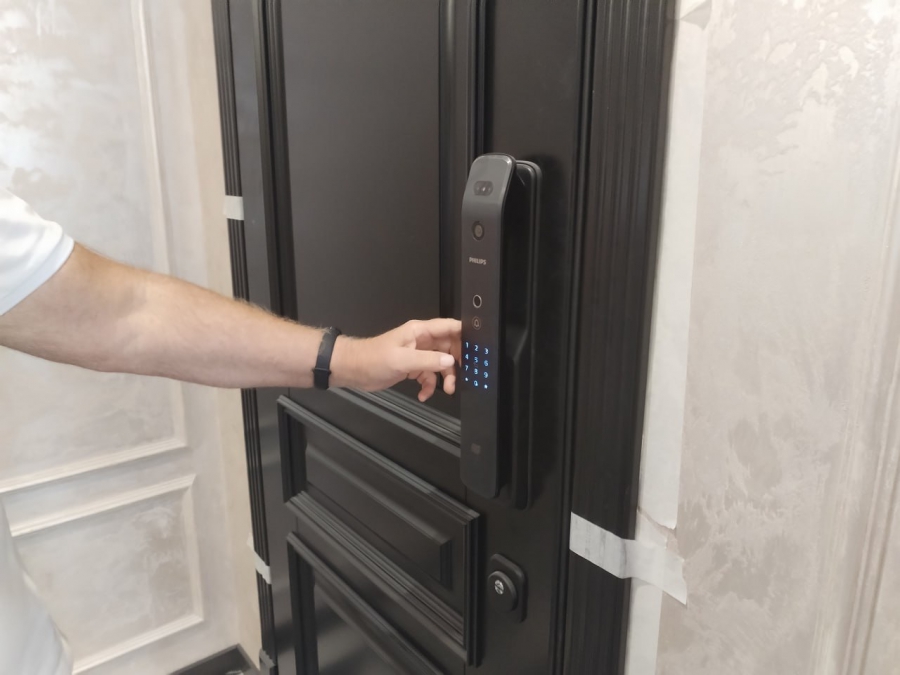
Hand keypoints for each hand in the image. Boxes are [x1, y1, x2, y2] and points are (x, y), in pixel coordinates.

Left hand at [331, 319, 460, 400]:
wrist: (354, 370)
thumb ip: (427, 360)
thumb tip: (449, 361)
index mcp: (420, 332)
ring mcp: (418, 355)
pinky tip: (423, 395)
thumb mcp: (402, 359)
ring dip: (445, 378)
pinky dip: (429, 386)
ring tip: (446, 390)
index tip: (477, 349)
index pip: (449, 327)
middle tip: (461, 376)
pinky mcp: (412, 368)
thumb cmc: (373, 358)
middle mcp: (422, 341)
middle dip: (456, 363)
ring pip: (441, 364)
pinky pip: (429, 376)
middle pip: (449, 348)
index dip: (464, 335)